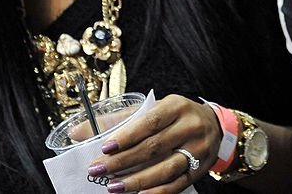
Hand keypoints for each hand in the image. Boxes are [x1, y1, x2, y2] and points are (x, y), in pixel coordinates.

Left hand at [87, 95, 221, 193]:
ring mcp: (198, 150)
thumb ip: (117, 120)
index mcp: (176, 107)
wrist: (214, 126)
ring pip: (166, 168)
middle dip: (123, 161)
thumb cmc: (175, 117)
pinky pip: (177, 184)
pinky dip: (156, 192)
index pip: (150, 122)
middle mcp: (190, 127)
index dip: (126, 136)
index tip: (104, 149)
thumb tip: (77, 132)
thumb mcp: (153, 109)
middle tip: (98, 170)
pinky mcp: (200, 169)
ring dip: (137, 180)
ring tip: (113, 187)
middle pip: (154, 147)